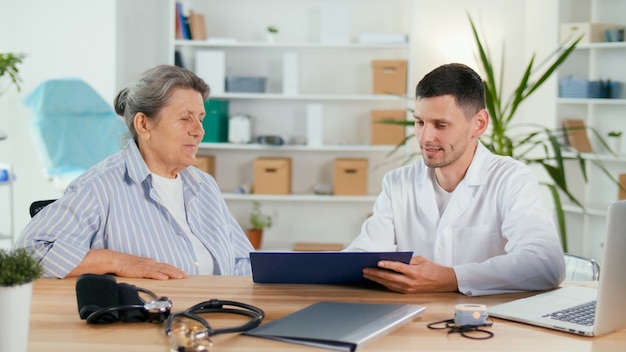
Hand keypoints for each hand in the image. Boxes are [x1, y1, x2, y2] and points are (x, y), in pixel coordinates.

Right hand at [68, 249, 186, 279]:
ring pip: (161, 269)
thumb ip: (143, 270)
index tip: (181, 273)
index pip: (163, 266)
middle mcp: (148, 262)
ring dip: (171, 273)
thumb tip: (149, 275)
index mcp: (148, 262)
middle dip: (176, 271)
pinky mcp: (138, 269)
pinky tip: (165, 278)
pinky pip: (151, 273)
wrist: (111, 260)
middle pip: (165, 266)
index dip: (173, 269)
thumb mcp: (135, 267)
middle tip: (185, 275)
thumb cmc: (122, 264)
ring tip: (180, 276)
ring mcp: (144, 266)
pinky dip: (159, 275)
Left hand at [362, 256, 456, 292]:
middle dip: (376, 273)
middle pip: (390, 278)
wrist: (444, 282)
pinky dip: (384, 283)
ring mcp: (409, 288)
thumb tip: (393, 258)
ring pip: (389, 284)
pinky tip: (376, 280)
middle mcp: (410, 282)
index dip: (387, 265)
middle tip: (365, 270)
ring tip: (367, 274)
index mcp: (414, 272)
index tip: (377, 262)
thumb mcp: (421, 260)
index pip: (398, 268)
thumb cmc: (433, 269)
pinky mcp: (408, 292)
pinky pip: (393, 288)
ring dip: (377, 279)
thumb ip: (407, 260)